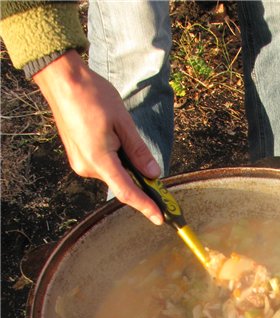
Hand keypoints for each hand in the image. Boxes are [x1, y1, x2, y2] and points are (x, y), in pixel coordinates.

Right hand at [33, 50, 163, 224]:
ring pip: (112, 173)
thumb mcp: (123, 122)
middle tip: (157, 178)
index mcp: (99, 160)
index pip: (127, 192)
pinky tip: (116, 139)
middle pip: (121, 183)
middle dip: (140, 181)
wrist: (62, 80)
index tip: (160, 218)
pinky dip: (115, 161)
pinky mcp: (78, 157)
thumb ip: (139, 151)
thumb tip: (153, 174)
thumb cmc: (92, 95)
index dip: (145, 206)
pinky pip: (103, 166)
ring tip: (125, 137)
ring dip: (126, 166)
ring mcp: (80, 163)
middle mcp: (87, 167)